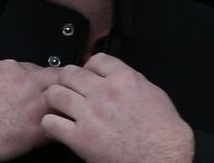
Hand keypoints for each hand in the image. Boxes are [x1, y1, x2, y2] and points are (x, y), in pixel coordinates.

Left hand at [41, 53, 193, 162]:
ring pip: (55, 94)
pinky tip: (57, 127)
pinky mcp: (80, 138)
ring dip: (54, 99)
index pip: (95, 60)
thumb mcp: (153, 93)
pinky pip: (51, 123)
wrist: (162, 156)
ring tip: (57, 106)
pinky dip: (50, 124)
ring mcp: (90, 114)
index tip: (87, 75)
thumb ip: (131, 81)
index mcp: (124, 78)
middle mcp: (104, 92)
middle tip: (68, 88)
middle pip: (70, 73)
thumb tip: (118, 77)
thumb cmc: (163, 130)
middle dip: (67, 80)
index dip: (88, 67)